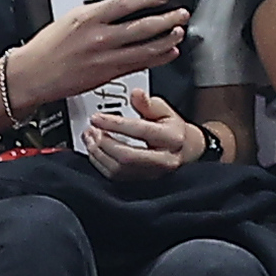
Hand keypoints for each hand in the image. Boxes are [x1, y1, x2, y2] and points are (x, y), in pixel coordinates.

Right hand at [12, 0, 186, 111]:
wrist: (31, 75)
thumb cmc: (47, 47)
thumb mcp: (70, 18)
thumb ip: (98, 12)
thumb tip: (125, 5)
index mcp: (87, 18)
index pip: (126, 3)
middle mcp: (99, 37)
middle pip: (142, 26)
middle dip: (167, 19)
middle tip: (181, 13)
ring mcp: (105, 58)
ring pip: (146, 48)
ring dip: (167, 39)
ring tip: (179, 32)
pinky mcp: (108, 74)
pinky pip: (140, 64)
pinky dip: (158, 58)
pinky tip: (168, 52)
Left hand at [84, 87, 203, 180]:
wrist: (184, 151)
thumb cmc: (172, 130)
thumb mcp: (165, 111)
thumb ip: (148, 103)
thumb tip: (136, 94)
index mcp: (171, 138)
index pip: (141, 130)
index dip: (115, 124)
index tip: (97, 118)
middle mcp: (164, 160)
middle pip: (128, 156)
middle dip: (105, 143)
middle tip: (93, 129)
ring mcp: (151, 174)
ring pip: (118, 169)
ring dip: (98, 153)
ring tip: (90, 137)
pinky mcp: (139, 181)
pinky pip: (114, 176)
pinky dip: (99, 162)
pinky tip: (94, 149)